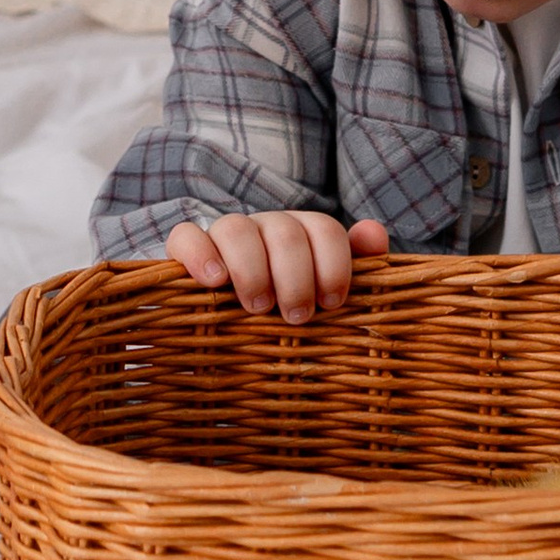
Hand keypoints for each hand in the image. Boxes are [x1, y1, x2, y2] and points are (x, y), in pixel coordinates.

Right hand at [166, 212, 388, 324]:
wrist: (232, 334)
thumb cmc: (290, 311)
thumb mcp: (324, 294)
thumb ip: (358, 264)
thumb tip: (373, 233)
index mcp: (303, 233)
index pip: (324, 229)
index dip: (333, 265)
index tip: (331, 303)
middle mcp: (265, 225)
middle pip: (284, 232)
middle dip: (295, 277)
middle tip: (296, 317)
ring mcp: (225, 234)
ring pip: (236, 228)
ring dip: (252, 269)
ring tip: (258, 306)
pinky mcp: (187, 249)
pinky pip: (186, 236)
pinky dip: (200, 254)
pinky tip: (214, 281)